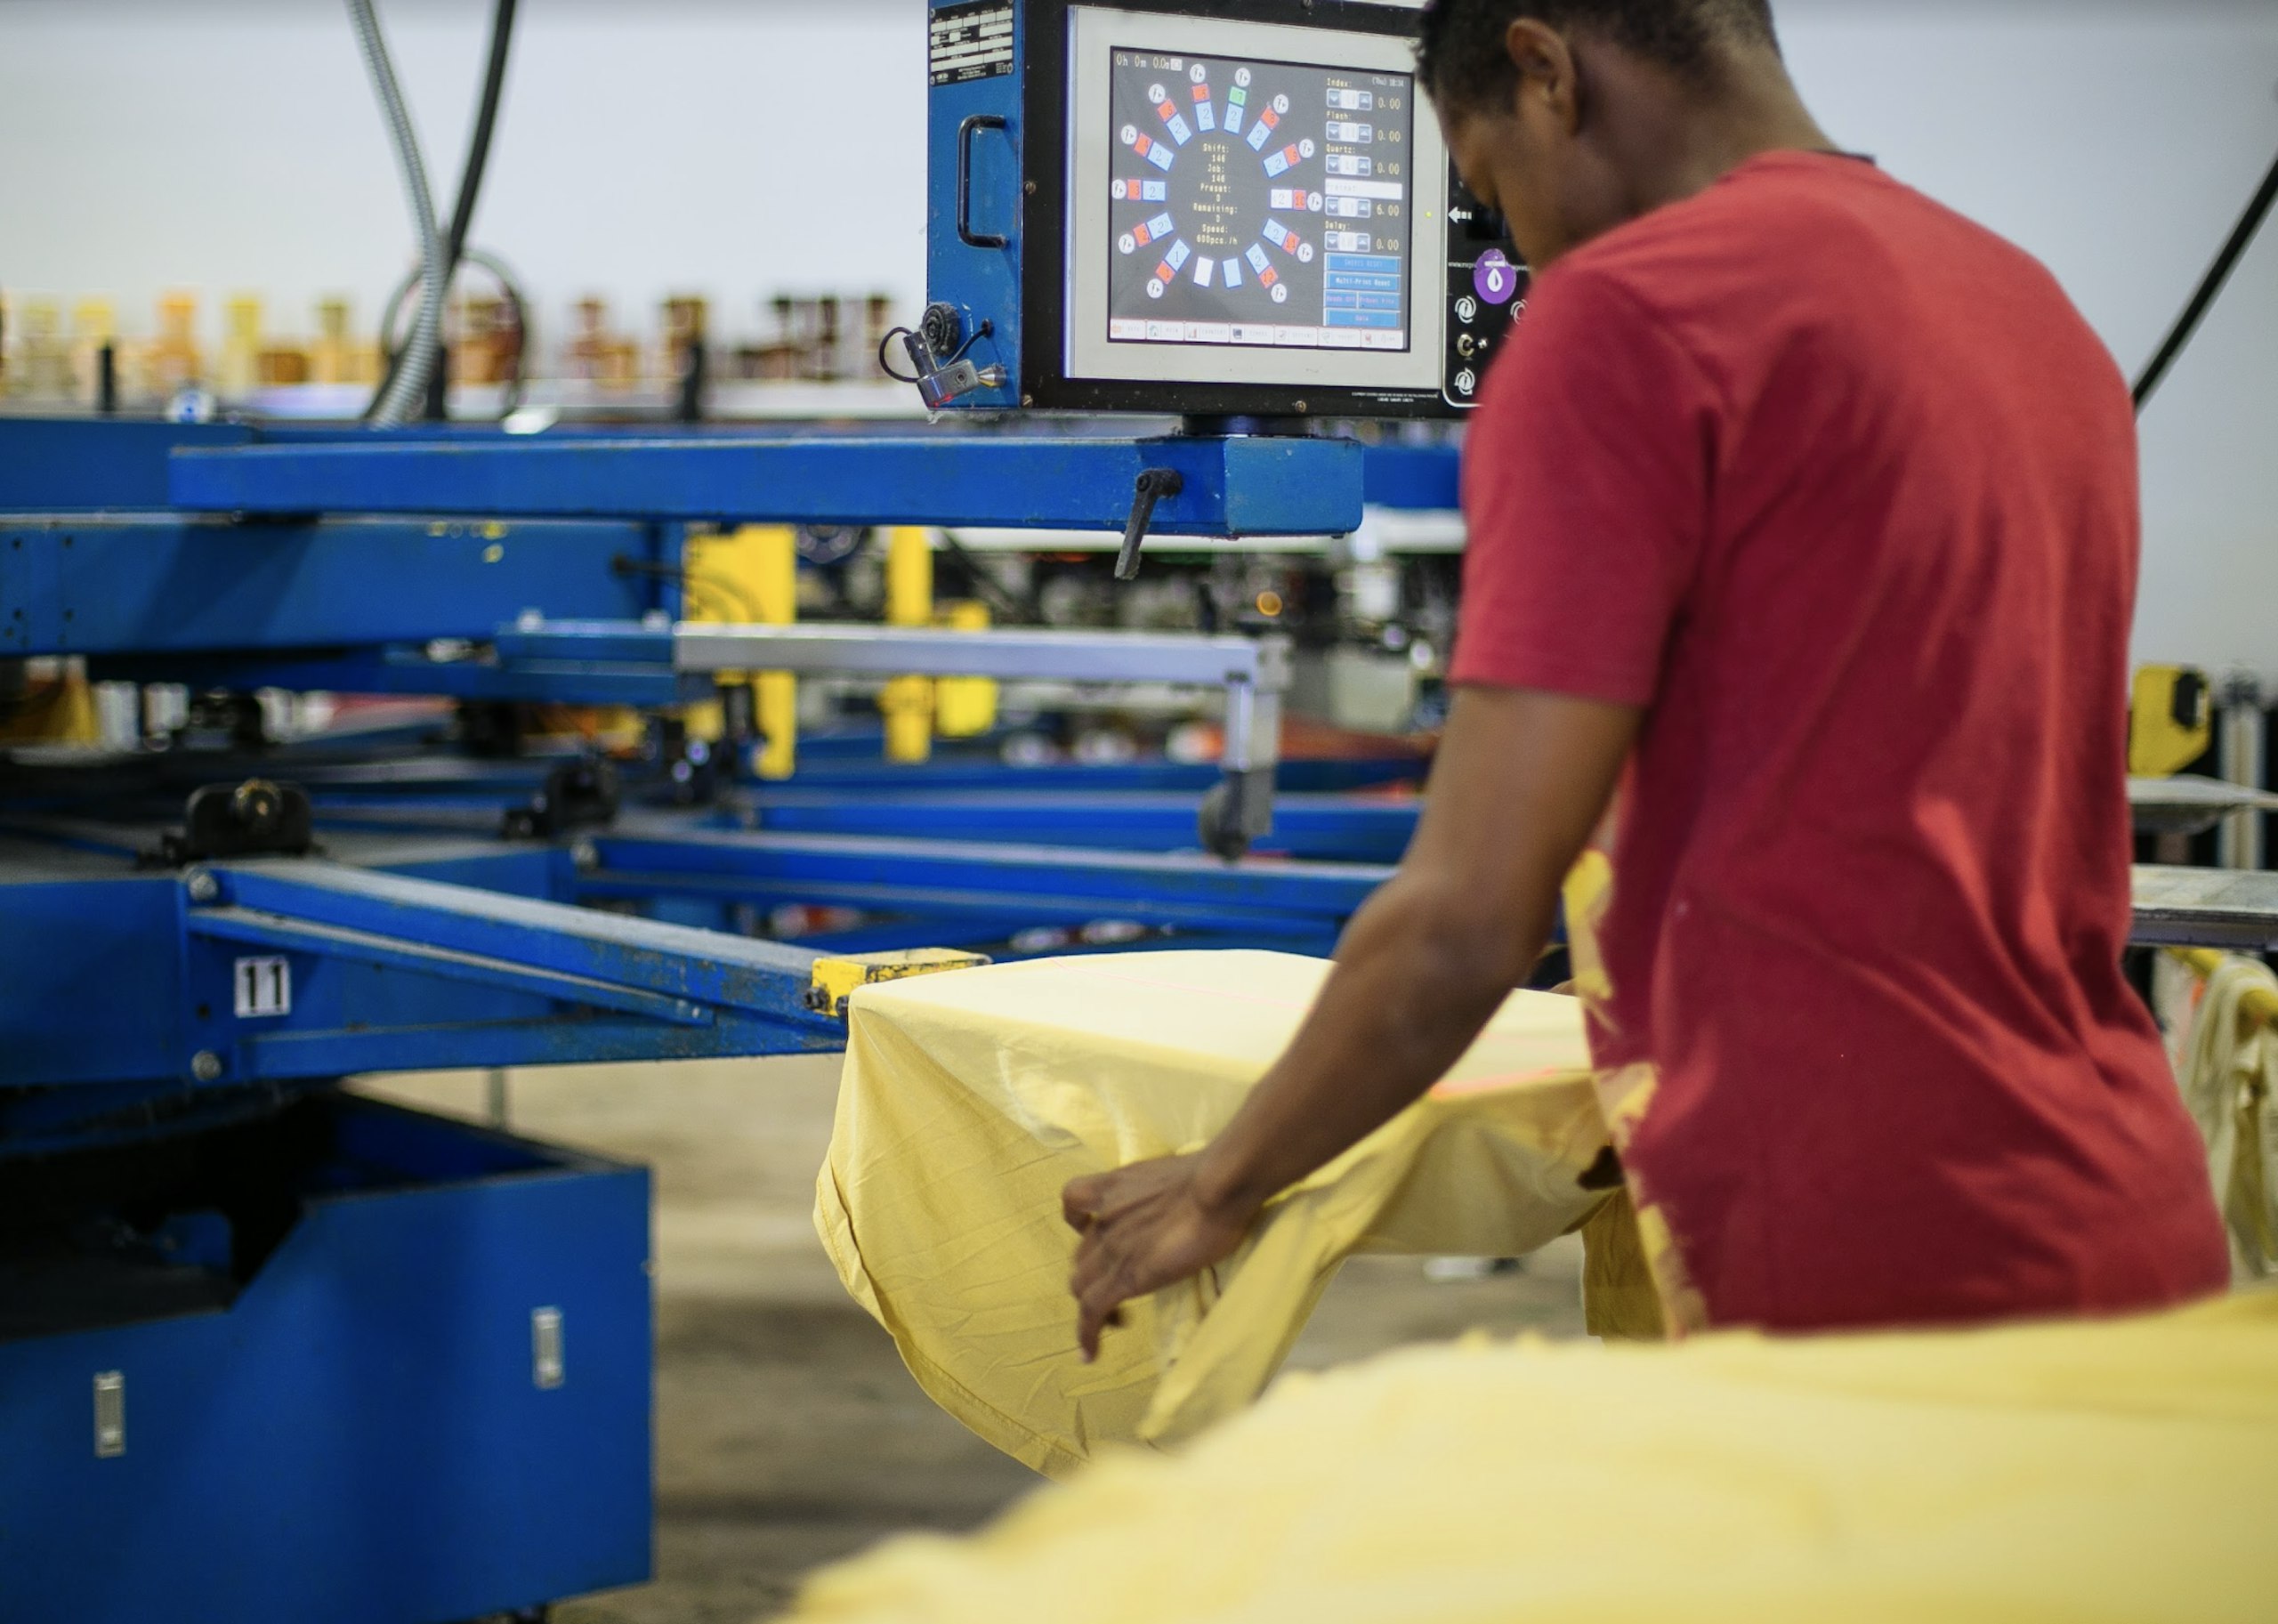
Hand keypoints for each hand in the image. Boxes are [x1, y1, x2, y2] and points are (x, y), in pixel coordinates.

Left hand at [1062, 1153, 1256, 1362]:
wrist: (1218, 1188)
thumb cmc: (1216, 1177)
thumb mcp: (1178, 1175)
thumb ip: (1170, 1190)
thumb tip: (1195, 1201)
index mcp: (1116, 1186)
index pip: (1075, 1203)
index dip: (1080, 1222)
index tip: (1098, 1234)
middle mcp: (1105, 1217)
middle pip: (1082, 1254)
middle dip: (1095, 1274)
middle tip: (1124, 1287)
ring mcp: (1112, 1248)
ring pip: (1081, 1285)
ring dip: (1092, 1305)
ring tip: (1117, 1320)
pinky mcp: (1125, 1277)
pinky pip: (1091, 1311)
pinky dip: (1086, 1334)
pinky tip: (1090, 1355)